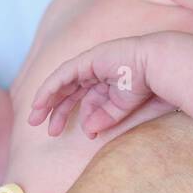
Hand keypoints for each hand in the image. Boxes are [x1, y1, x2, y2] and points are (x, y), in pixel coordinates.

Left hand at [27, 34, 174, 138]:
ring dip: (46, 101)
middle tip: (43, 129)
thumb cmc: (149, 86)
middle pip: (68, 92)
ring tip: (35, 119)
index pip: (82, 99)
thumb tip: (88, 131)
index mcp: (106, 81)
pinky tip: (40, 103)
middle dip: (54, 110)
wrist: (158, 69)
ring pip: (61, 84)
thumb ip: (104, 118)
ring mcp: (90, 63)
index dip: (68, 115)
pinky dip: (49, 89)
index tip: (56, 132)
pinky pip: (62, 76)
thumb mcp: (121, 109)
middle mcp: (96, 71)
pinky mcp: (86, 60)